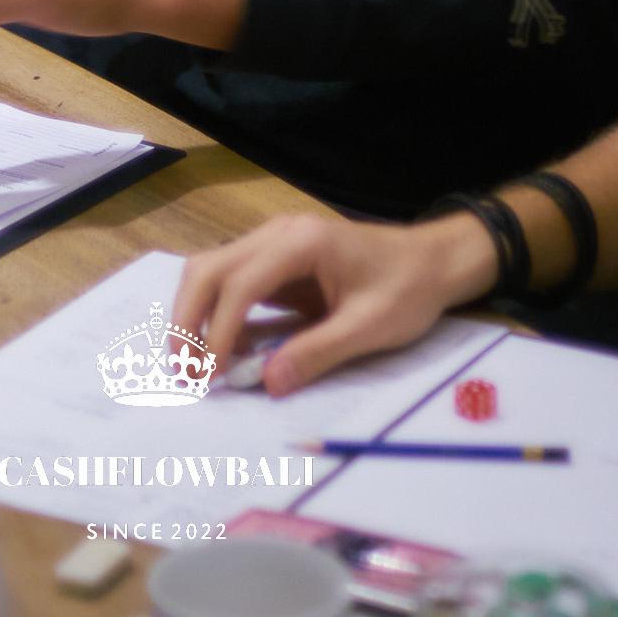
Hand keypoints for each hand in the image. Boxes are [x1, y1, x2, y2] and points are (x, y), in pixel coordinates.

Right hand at [172, 213, 497, 394]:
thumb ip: (318, 352)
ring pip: (212, 269)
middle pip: (209, 267)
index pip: (240, 284)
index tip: (210, 376)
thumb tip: (267, 383)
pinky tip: (220, 349)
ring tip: (194, 365)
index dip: (218, 331)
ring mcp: (273, 242)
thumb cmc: (407, 290)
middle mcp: (277, 233)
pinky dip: (216, 312)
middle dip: (188, 320)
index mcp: (301, 242)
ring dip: (194, 314)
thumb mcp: (370, 327)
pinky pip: (232, 280)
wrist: (432, 260)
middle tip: (185, 373)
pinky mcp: (276, 259)